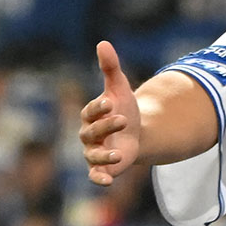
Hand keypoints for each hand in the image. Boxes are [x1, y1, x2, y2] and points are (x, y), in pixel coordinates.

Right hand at [80, 41, 140, 185]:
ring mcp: (95, 152)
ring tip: (118, 155)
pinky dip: (99, 178)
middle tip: (123, 120)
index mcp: (91, 115)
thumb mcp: (120, 88)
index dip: (99, 108)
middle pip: (92, 133)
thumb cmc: (123, 108)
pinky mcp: (104, 167)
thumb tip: (103, 43)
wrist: (136, 132)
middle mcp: (89, 135)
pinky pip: (96, 175)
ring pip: (94, 156)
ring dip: (104, 156)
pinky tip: (107, 182)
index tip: (110, 103)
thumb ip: (110, 68)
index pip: (90, 111)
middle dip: (106, 127)